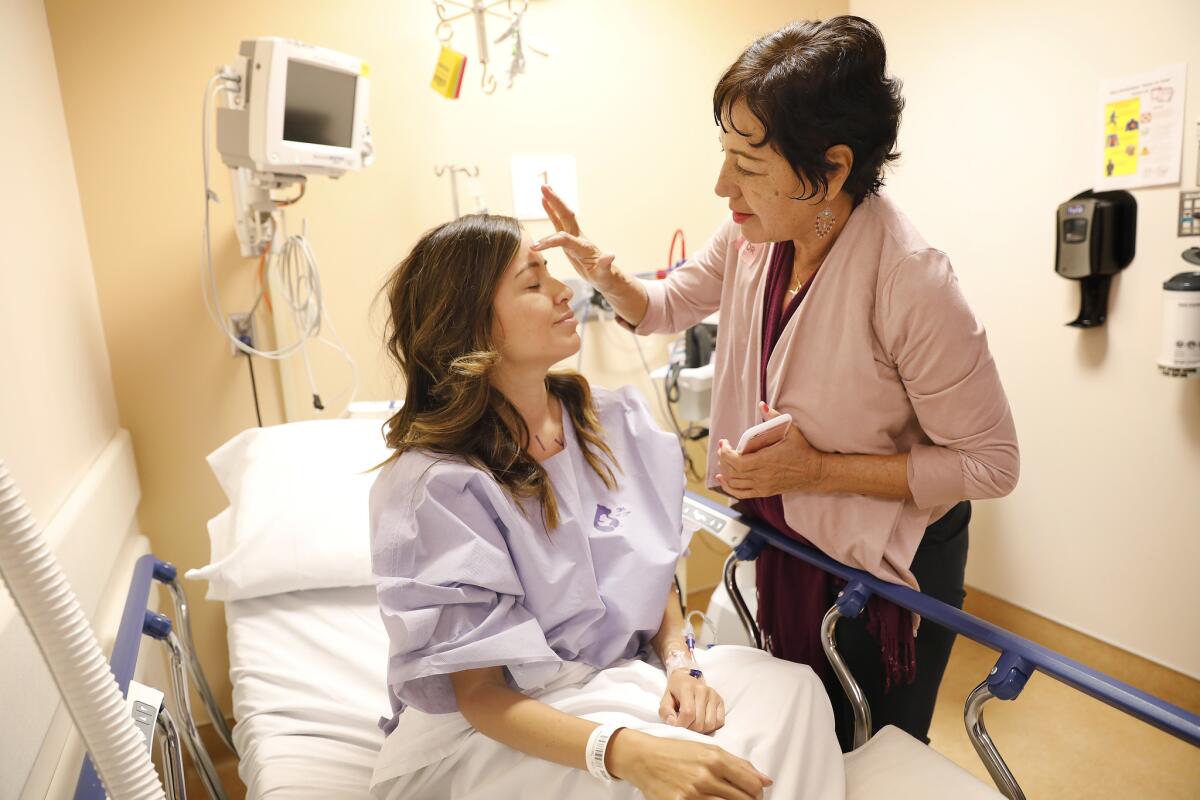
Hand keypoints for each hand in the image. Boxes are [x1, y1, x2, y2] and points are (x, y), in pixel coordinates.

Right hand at [531, 185, 619, 289]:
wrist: (606, 276)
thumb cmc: (604, 276)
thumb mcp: (604, 274)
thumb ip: (605, 265)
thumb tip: (610, 256)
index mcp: (583, 246)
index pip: (564, 239)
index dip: (550, 241)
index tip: (535, 247)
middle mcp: (578, 237)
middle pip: (566, 216)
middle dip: (556, 202)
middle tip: (544, 187)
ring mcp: (574, 236)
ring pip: (562, 215)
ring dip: (553, 202)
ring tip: (544, 188)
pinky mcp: (569, 239)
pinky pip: (558, 222)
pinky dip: (551, 211)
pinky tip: (544, 202)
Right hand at [609, 730, 772, 799]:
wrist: (644, 758)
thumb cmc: (677, 751)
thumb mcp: (708, 749)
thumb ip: (738, 764)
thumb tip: (766, 781)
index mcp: (715, 758)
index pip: (752, 784)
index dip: (758, 792)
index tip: (755, 794)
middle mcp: (705, 776)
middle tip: (741, 798)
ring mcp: (692, 793)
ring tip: (725, 799)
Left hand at [659, 669, 725, 733]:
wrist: (686, 679)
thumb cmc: (675, 692)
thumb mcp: (665, 699)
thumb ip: (665, 712)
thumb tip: (673, 722)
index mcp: (687, 688)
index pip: (688, 713)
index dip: (681, 725)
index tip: (676, 726)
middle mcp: (703, 690)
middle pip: (699, 722)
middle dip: (690, 729)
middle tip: (684, 725)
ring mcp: (713, 695)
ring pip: (710, 724)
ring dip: (700, 730)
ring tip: (692, 724)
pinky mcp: (720, 701)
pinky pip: (719, 722)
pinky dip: (711, 727)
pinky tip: (702, 722)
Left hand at [715, 403, 824, 498]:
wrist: (814, 472)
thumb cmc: (802, 450)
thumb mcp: (791, 430)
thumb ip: (774, 417)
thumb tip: (761, 405)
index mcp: (767, 460)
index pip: (737, 461)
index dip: (725, 453)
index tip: (724, 443)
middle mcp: (762, 475)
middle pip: (733, 471)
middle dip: (723, 459)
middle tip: (722, 448)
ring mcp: (762, 486)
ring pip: (734, 482)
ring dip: (724, 471)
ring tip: (723, 459)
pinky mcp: (764, 492)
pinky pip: (741, 493)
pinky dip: (729, 487)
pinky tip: (723, 479)